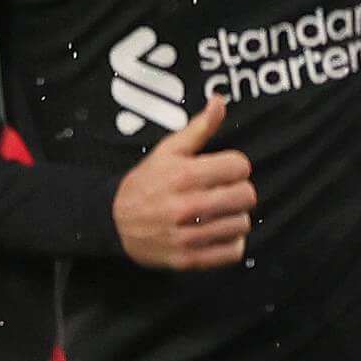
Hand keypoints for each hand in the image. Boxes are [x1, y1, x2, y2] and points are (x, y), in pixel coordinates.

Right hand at [113, 98, 252, 269]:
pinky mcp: (188, 259)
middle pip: (246, 195)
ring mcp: (187, 235)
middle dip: (239, 190)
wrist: (114, 221)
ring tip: (220, 212)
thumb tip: (219, 101)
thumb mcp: (168, 150)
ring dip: (236, 217)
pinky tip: (219, 232)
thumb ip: (199, 128)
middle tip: (225, 191)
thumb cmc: (146, 182)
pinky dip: (232, 242)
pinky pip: (232, 252)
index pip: (239, 166)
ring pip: (242, 224)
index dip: (236, 166)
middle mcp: (185, 206)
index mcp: (182, 175)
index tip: (225, 171)